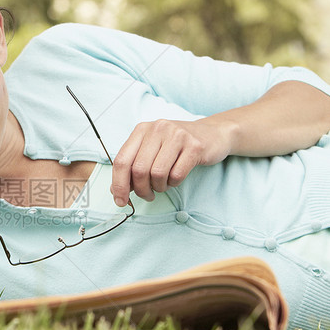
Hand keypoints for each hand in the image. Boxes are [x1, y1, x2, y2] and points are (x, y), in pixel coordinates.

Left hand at [111, 118, 234, 204]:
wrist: (213, 134)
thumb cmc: (177, 146)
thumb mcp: (152, 150)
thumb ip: (133, 167)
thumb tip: (116, 190)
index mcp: (142, 129)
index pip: (122, 160)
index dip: (118, 184)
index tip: (120, 200)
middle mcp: (157, 129)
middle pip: (139, 170)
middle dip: (141, 190)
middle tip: (147, 195)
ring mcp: (177, 135)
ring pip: (157, 174)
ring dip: (159, 187)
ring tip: (164, 184)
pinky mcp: (194, 146)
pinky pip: (177, 175)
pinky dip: (174, 183)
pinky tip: (175, 178)